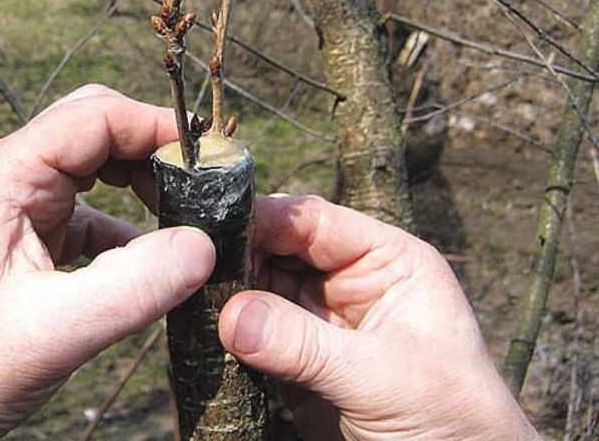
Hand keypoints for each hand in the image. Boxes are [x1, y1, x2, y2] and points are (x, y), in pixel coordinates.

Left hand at [0, 85, 215, 439]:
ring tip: (186, 219)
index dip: (158, 128)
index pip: (94, 116)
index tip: (212, 158)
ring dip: (141, 185)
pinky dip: (126, 228)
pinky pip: (87, 214)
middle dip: (152, 149)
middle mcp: (7, 178)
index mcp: (2, 177)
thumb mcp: (50, 332)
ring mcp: (14, 208)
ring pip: (93, 167)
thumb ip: (133, 286)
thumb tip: (205, 244)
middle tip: (203, 187)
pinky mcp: (23, 240)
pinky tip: (152, 261)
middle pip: (94, 128)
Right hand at [218, 195, 538, 440]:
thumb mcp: (381, 376)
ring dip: (227, 295)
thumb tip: (232, 315)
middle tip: (191, 269)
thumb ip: (306, 345)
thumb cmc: (449, 421)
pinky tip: (203, 331)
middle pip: (278, 249)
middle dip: (237, 257)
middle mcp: (348, 281)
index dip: (264, 219)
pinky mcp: (298, 361)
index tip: (212, 227)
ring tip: (190, 300)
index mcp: (386, 261)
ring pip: (259, 289)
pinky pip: (253, 334)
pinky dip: (228, 333)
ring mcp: (320, 321)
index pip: (314, 222)